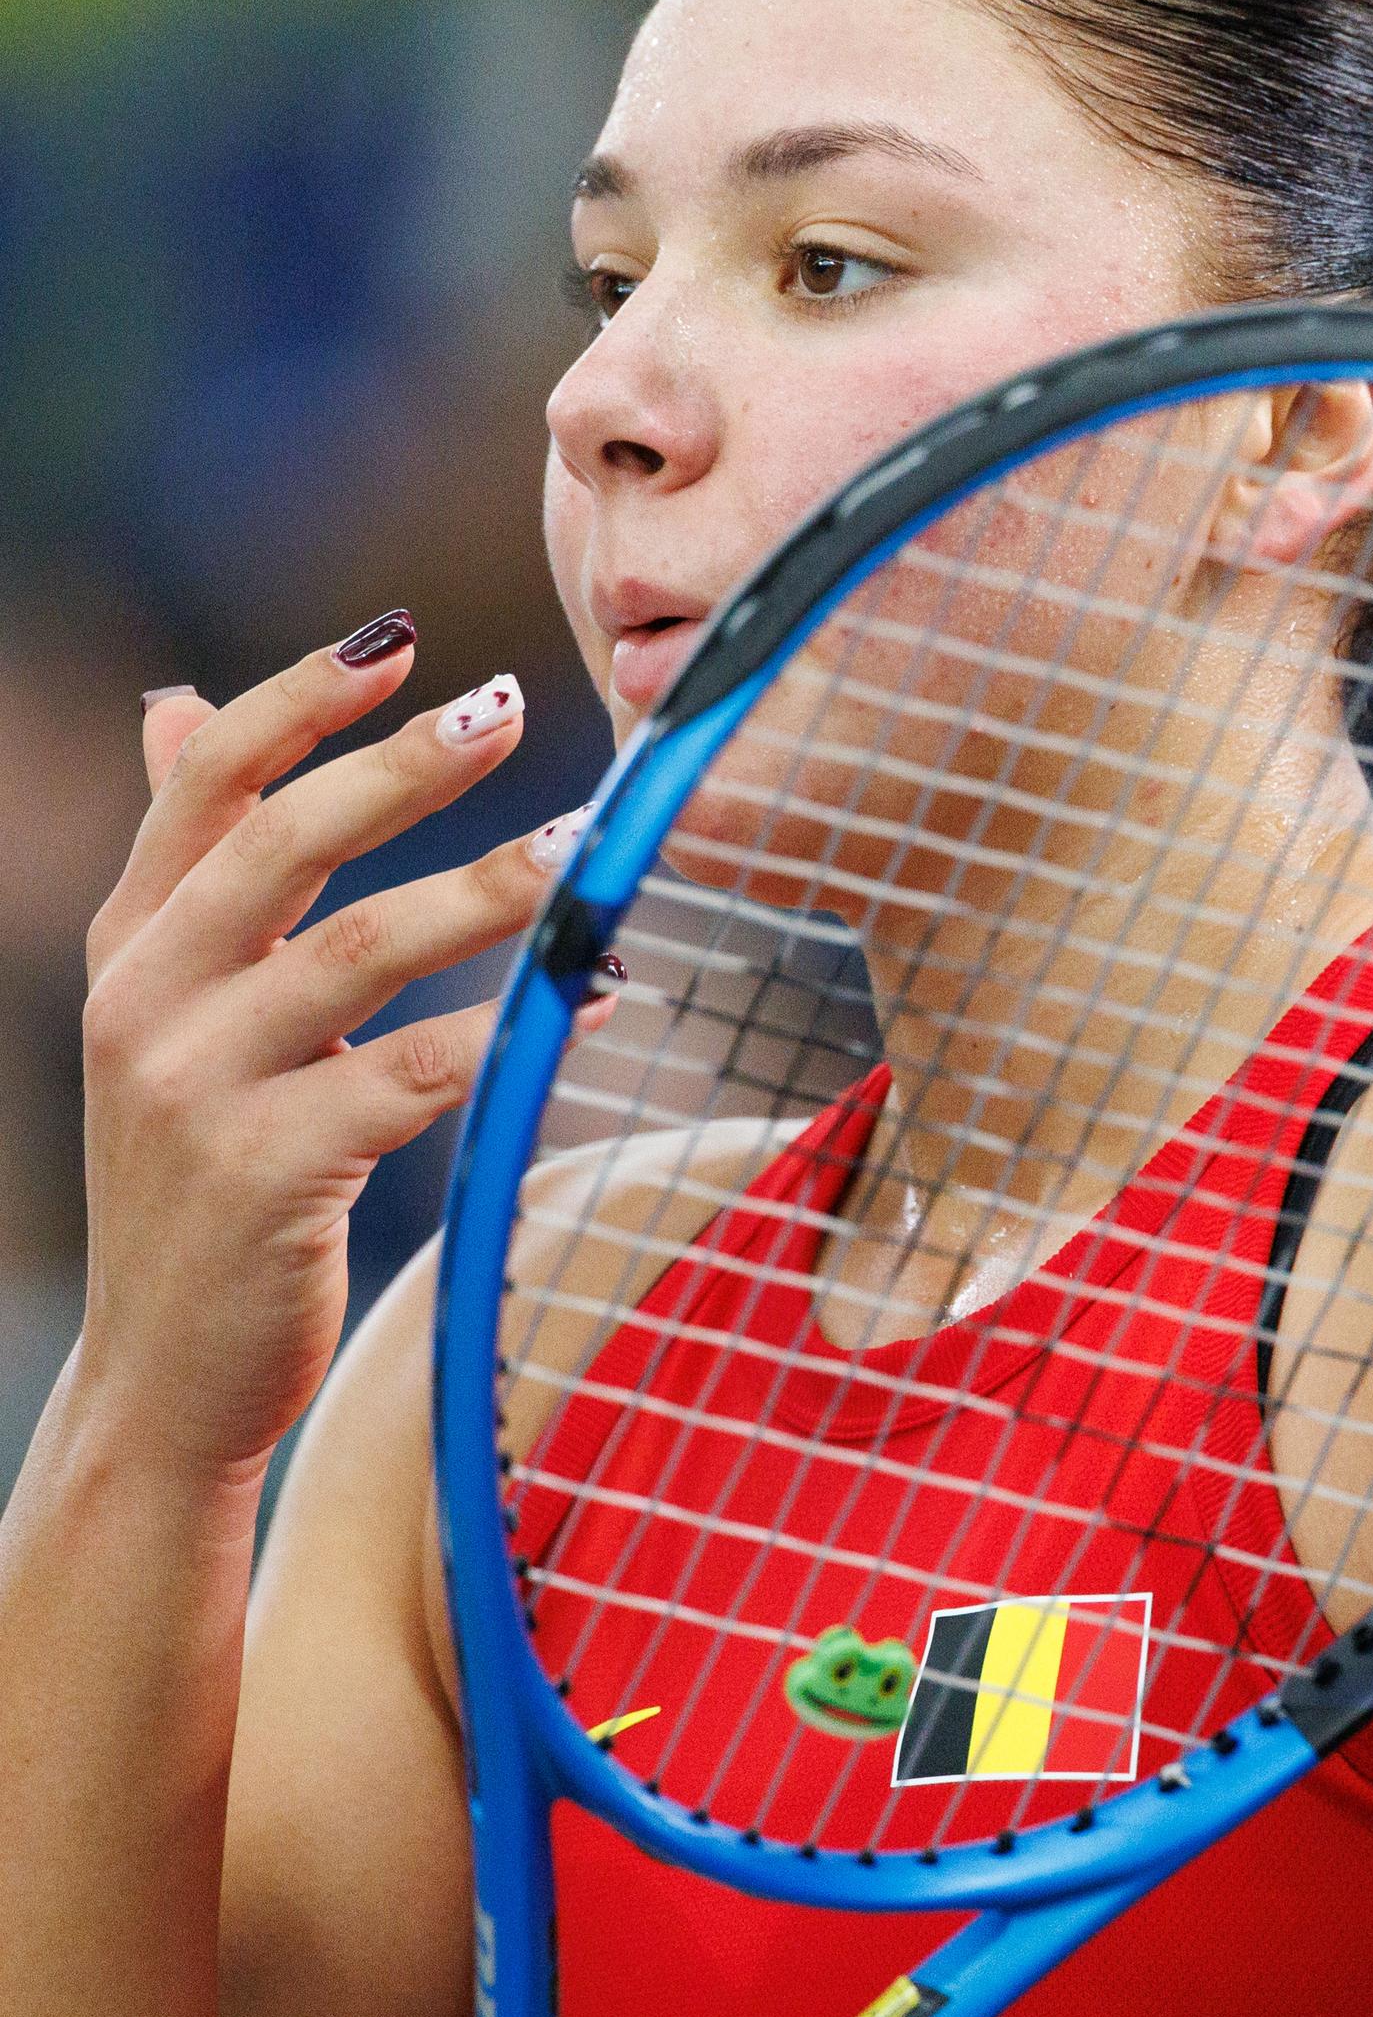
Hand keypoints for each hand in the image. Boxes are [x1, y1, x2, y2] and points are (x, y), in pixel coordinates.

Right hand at [76, 616, 603, 1475]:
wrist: (162, 1377)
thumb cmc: (197, 1181)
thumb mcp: (168, 1011)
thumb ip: (193, 871)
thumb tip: (177, 701)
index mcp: (132, 947)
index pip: (205, 785)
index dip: (301, 701)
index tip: (400, 640)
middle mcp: (146, 1001)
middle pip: (283, 842)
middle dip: (404, 767)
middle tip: (512, 707)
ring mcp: (197, 1089)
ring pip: (361, 950)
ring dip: (489, 891)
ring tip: (585, 849)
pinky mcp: (266, 1173)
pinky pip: (409, 1073)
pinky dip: (509, 1029)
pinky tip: (595, 1000)